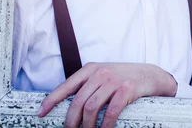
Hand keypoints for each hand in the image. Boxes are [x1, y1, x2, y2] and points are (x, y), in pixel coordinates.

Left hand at [38, 62, 176, 127]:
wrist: (150, 74)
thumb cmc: (124, 78)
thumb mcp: (104, 75)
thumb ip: (88, 84)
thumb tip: (69, 105)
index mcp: (91, 69)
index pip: (66, 86)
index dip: (51, 101)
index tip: (40, 114)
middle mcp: (100, 73)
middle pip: (78, 101)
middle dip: (70, 121)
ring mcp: (114, 81)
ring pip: (91, 107)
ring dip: (87, 126)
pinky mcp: (126, 89)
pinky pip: (110, 112)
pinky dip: (104, 125)